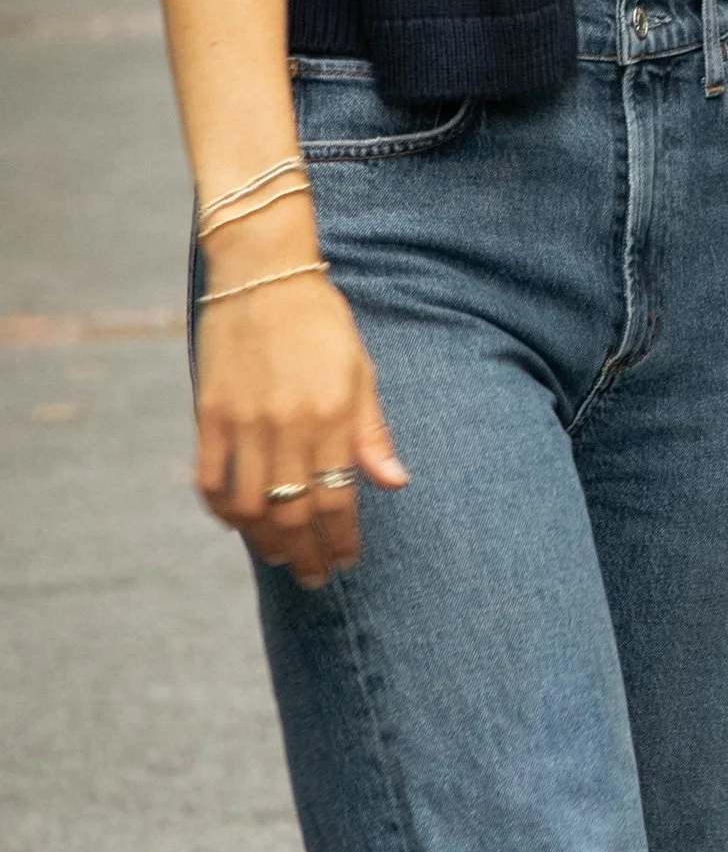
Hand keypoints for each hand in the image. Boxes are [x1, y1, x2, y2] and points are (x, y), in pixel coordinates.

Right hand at [193, 217, 406, 587]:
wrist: (262, 274)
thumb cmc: (320, 322)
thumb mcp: (359, 370)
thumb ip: (372, 432)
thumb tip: (394, 483)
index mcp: (331, 415)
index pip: (337, 497)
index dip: (342, 537)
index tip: (347, 560)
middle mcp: (286, 426)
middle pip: (293, 513)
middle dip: (308, 554)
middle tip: (316, 577)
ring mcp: (243, 422)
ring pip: (250, 508)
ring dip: (266, 542)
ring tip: (282, 558)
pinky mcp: (209, 414)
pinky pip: (210, 480)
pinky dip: (222, 510)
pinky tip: (238, 522)